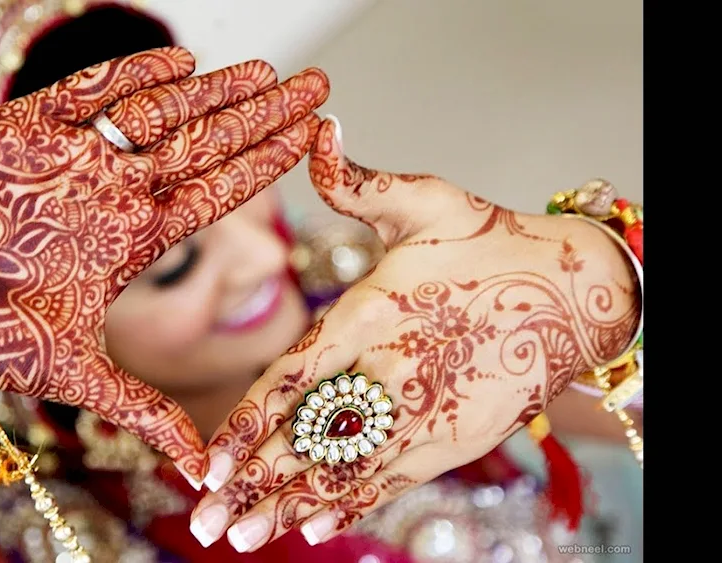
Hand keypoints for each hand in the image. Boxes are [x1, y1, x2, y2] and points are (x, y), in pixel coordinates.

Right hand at [0, 47, 329, 478]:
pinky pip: (85, 93)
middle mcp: (115, 191)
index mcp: (135, 235)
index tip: (314, 135)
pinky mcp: (26, 130)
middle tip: (316, 87)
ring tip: (267, 70)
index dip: (267, 162)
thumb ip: (142, 410)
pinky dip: (128, 75)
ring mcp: (75, 158)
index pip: (219, 192)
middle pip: (205, 144)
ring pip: (157, 112)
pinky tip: (180, 61)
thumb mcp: (78, 373)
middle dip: (262, 114)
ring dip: (212, 91)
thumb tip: (199, 467)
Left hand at [189, 116, 639, 550]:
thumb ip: (363, 184)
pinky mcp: (452, 439)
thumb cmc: (493, 242)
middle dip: (252, 484)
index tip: (207, 464)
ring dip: (290, 507)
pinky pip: (391, 481)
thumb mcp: (429, 201)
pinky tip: (317, 528)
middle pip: (307, 441)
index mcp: (371, 317)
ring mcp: (423, 415)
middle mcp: (391, 375)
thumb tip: (322, 134)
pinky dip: (352, 505)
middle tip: (207, 523)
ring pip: (344, 471)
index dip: (247, 425)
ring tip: (244, 541)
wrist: (574, 292)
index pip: (292, 381)